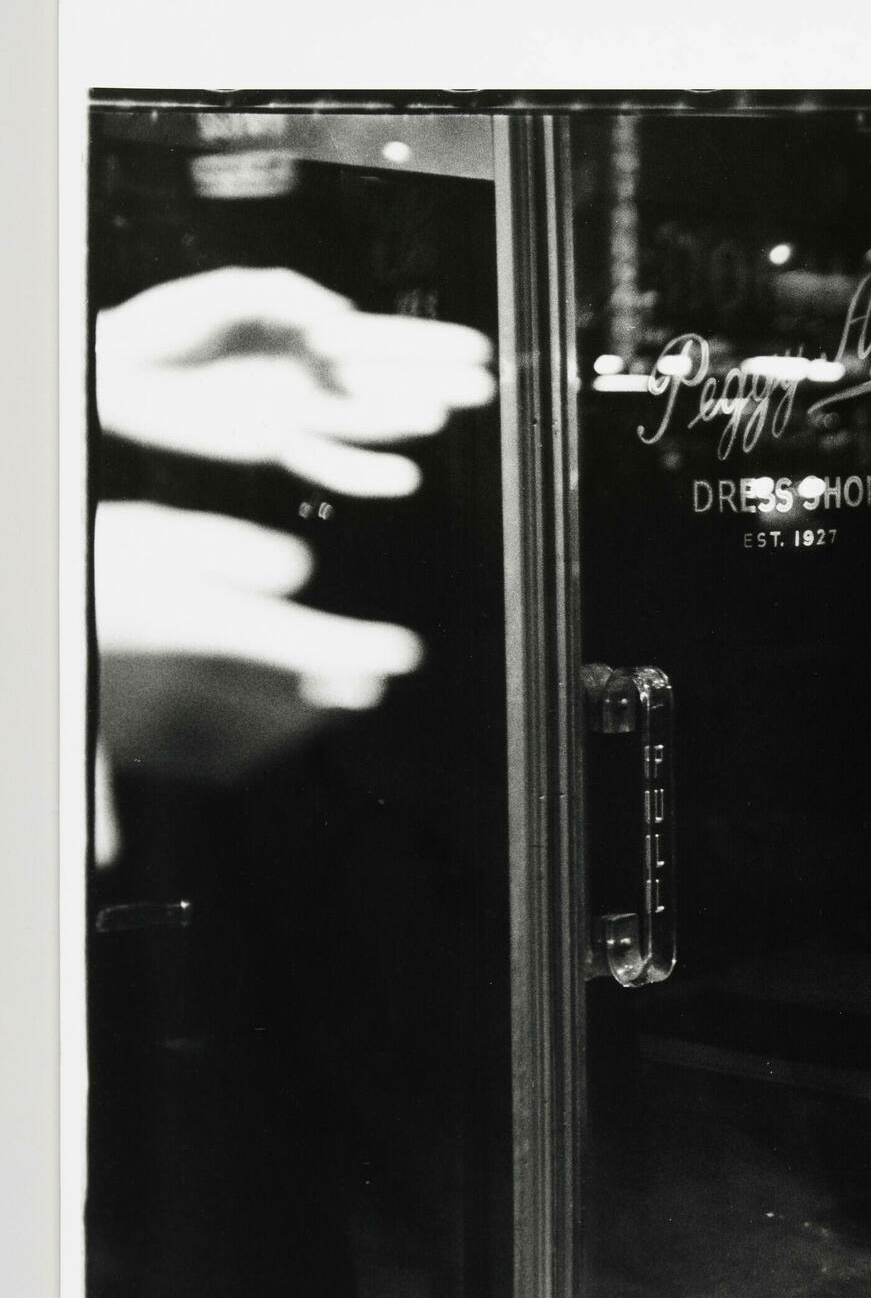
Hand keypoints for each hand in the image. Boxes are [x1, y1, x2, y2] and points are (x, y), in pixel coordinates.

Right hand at [94, 502, 425, 837]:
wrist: (26, 626)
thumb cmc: (81, 567)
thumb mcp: (148, 536)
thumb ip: (225, 552)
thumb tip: (297, 571)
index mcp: (191, 626)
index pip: (299, 645)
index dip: (359, 649)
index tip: (404, 652)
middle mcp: (181, 683)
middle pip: (287, 699)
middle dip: (338, 688)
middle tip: (372, 679)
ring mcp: (157, 722)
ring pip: (257, 738)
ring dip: (303, 723)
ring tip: (333, 703)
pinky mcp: (134, 747)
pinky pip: (210, 761)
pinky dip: (252, 749)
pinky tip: (264, 738)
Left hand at [96, 266, 494, 496]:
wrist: (118, 374)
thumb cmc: (164, 325)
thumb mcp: (225, 292)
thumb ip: (283, 295)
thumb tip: (339, 316)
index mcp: (308, 330)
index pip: (381, 338)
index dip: (428, 344)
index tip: (473, 349)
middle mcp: (312, 373)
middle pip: (386, 379)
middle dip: (435, 382)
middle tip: (480, 387)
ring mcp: (298, 411)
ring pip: (365, 419)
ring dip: (402, 420)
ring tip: (438, 417)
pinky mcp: (277, 446)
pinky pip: (330, 464)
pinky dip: (366, 474)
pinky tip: (402, 477)